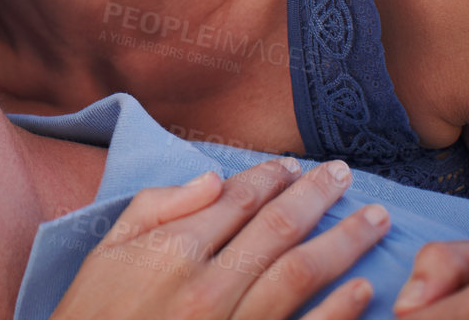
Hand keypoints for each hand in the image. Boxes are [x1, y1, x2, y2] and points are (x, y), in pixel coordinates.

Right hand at [50, 158, 391, 319]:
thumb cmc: (93, 315)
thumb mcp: (105, 252)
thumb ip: (156, 208)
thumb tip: (213, 179)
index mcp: (172, 251)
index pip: (236, 200)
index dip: (270, 177)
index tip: (294, 165)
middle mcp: (207, 286)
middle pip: (277, 227)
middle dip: (317, 195)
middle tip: (345, 175)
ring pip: (301, 273)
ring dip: (344, 241)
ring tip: (375, 219)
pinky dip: (339, 310)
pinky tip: (364, 288)